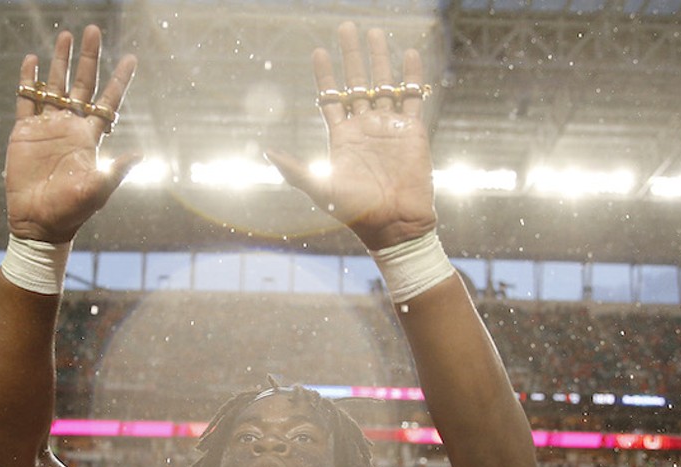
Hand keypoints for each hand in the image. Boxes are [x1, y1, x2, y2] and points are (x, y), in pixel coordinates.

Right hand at [6, 25, 139, 243]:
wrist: (38, 222)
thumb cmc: (71, 211)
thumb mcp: (97, 191)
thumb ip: (115, 170)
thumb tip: (140, 155)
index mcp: (90, 137)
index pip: (108, 101)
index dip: (119, 80)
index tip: (131, 57)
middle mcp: (70, 127)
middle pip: (82, 84)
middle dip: (88, 58)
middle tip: (93, 30)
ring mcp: (47, 127)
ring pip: (54, 85)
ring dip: (60, 61)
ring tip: (65, 34)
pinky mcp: (24, 132)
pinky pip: (26, 100)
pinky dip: (29, 79)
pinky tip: (32, 60)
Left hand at [268, 23, 436, 250]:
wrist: (394, 225)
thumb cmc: (356, 212)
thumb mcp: (321, 189)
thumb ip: (296, 170)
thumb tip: (268, 153)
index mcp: (342, 138)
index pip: (331, 98)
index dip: (325, 75)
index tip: (318, 51)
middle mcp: (364, 128)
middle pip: (356, 83)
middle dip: (351, 56)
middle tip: (346, 27)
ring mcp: (389, 127)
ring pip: (383, 84)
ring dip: (378, 59)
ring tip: (374, 33)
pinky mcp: (412, 131)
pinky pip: (412, 97)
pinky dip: (411, 75)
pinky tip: (407, 52)